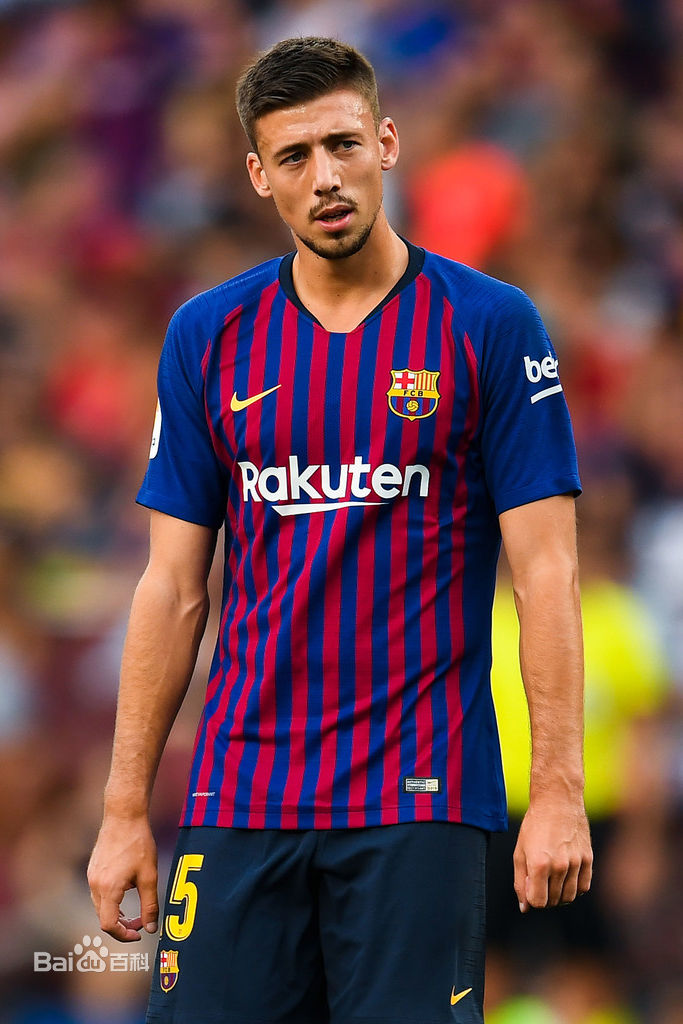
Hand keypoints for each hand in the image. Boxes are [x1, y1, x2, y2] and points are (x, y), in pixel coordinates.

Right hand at [87, 815, 158, 941]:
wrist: (124, 816)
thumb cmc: (138, 843)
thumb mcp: (149, 876)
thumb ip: (150, 905)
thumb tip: (151, 928)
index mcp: (108, 889)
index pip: (109, 925)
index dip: (124, 935)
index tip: (139, 934)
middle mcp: (95, 885)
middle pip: (104, 918)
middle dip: (123, 925)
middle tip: (142, 922)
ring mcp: (92, 876)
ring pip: (101, 906)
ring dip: (117, 913)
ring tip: (136, 910)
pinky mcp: (93, 869)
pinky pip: (99, 894)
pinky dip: (112, 901)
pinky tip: (127, 891)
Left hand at [513, 797, 591, 911]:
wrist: (557, 801)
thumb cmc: (534, 825)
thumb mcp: (520, 852)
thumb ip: (520, 882)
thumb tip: (525, 908)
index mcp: (539, 864)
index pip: (538, 902)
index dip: (532, 898)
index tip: (530, 886)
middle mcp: (559, 865)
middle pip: (554, 901)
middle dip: (545, 896)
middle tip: (540, 880)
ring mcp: (576, 862)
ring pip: (569, 897)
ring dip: (559, 894)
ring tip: (552, 878)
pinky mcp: (588, 858)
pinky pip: (584, 887)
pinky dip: (575, 888)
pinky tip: (566, 876)